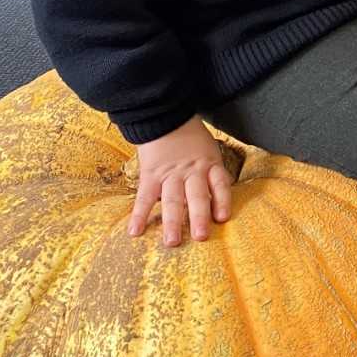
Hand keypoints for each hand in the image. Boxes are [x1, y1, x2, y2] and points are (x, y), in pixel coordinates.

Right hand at [128, 115, 234, 245]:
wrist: (164, 115)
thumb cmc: (190, 137)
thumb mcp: (208, 149)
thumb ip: (212, 173)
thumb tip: (216, 203)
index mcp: (209, 164)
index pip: (219, 183)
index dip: (222, 200)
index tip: (222, 218)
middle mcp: (191, 171)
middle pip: (197, 195)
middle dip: (198, 217)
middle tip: (200, 237)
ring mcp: (170, 174)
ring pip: (172, 200)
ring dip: (172, 221)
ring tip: (171, 241)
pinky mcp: (150, 175)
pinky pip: (144, 196)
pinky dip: (138, 214)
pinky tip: (134, 231)